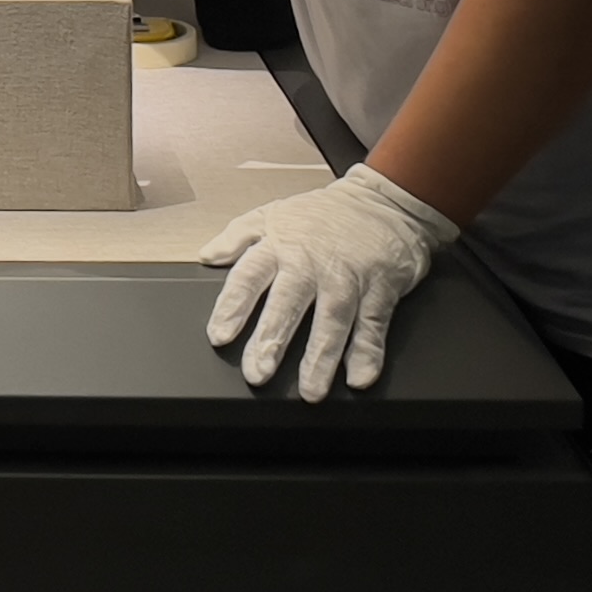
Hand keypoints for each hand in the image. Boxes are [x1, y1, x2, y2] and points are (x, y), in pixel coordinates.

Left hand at [199, 164, 458, 401]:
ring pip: (332, 319)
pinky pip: (373, 324)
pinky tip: (358, 377)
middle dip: (272, 338)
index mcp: (280, 245)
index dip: (233, 306)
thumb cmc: (324, 214)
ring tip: (310, 391)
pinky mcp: (381, 289)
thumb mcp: (273, 215)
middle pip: (289, 302)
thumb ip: (237, 236)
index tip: (219, 335)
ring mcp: (347, 277)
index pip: (250, 276)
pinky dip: (368, 351)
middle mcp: (311, 263)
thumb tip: (207, 256)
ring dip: (320, 356)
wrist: (384, 201)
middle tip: (257, 372)